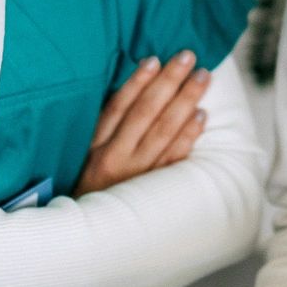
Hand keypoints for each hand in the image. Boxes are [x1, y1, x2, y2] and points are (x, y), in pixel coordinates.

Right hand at [73, 52, 212, 195]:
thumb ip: (105, 126)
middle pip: (145, 113)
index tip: (154, 59)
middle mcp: (115, 158)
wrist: (92, 229)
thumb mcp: (85, 155)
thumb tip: (135, 86)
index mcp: (94, 147)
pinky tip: (202, 115)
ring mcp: (138, 174)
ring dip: (185, 101)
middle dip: (168, 82)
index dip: (136, 82)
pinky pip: (176, 156)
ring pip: (165, 131)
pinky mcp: (155, 187)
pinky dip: (189, 134)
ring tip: (201, 78)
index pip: (117, 107)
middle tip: (187, 57)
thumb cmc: (90, 184)